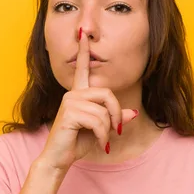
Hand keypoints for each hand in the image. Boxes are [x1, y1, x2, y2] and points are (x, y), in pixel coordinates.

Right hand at [36, 27, 137, 172]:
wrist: (59, 159)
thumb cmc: (77, 143)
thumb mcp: (102, 129)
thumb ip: (115, 118)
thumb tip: (134, 112)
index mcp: (79, 94)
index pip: (83, 69)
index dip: (84, 51)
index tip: (83, 34)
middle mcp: (73, 94)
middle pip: (107, 94)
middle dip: (116, 114)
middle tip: (116, 130)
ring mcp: (70, 102)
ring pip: (104, 111)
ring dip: (108, 129)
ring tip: (104, 141)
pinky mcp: (69, 113)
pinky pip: (98, 121)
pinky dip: (103, 136)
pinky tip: (100, 144)